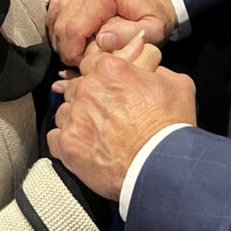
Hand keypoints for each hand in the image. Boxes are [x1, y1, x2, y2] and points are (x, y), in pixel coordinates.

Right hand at [47, 0, 177, 65]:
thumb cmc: (155, 16)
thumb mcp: (154, 30)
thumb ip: (130, 36)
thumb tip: (103, 40)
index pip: (73, 28)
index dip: (74, 53)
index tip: (88, 64)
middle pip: (60, 24)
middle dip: (67, 49)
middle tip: (84, 61)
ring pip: (53, 18)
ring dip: (62, 41)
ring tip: (81, 51)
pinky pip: (55, 13)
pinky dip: (60, 31)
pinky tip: (75, 40)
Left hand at [48, 36, 195, 199]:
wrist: (160, 168)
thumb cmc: (170, 127)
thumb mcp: (176, 85)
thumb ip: (156, 67)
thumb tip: (148, 62)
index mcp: (111, 69)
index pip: (92, 62)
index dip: (100, 76)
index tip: (106, 88)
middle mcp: (88, 88)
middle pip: (76, 86)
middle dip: (88, 98)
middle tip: (104, 113)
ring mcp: (75, 117)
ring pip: (64, 111)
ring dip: (75, 119)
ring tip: (94, 133)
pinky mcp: (68, 145)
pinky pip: (54, 138)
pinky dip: (65, 142)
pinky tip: (82, 147)